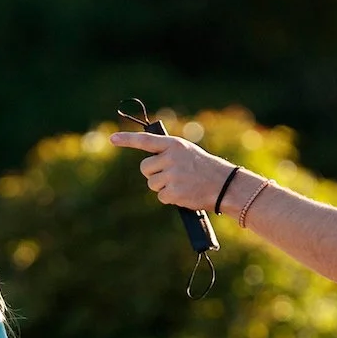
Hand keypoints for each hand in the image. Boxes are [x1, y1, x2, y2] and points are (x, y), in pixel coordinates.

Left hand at [109, 130, 234, 212]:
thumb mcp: (187, 152)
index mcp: (174, 145)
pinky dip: (170, 198)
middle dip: (153, 174)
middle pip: (145, 168)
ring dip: (162, 187)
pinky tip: (184, 193)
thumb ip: (167, 153)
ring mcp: (172, 175)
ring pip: (152, 184)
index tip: (112, 139)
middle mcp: (171, 157)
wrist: (224, 185)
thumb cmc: (204, 168)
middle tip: (170, 175)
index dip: (127, 140)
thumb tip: (147, 164)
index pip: (145, 141)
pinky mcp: (174, 192)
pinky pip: (161, 197)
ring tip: (181, 184)